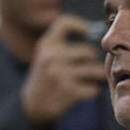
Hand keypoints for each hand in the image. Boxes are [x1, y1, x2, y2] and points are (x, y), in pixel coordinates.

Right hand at [21, 15, 106, 129]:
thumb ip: (61, 44)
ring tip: (92, 80)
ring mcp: (61, 74)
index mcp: (46, 45)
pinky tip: (86, 92)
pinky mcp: (69, 91)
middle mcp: (52, 56)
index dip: (80, 26)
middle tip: (89, 69)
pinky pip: (94, 88)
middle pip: (89, 52)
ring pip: (95, 70)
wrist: (32, 106)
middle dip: (92, 61)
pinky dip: (93, 91)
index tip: (86, 34)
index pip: (65, 23)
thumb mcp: (45, 55)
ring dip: (97, 76)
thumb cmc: (44, 78)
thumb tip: (93, 32)